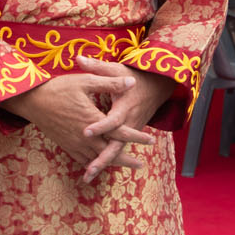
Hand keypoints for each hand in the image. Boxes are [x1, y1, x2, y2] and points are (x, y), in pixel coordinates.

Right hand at [2, 65, 152, 182]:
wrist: (32, 101)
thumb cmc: (58, 88)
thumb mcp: (85, 81)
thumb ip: (109, 83)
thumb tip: (131, 82)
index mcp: (92, 120)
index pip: (119, 131)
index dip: (136, 136)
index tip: (150, 140)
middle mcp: (84, 136)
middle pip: (110, 151)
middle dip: (126, 158)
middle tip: (141, 164)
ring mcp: (74, 143)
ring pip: (96, 158)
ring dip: (111, 163)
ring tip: (124, 166)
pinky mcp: (65, 144)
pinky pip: (82, 158)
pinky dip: (92, 163)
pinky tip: (97, 164)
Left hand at [78, 58, 173, 180]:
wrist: (157, 86)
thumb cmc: (133, 76)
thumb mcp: (117, 69)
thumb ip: (97, 66)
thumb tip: (78, 58)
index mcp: (125, 106)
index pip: (112, 120)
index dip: (100, 126)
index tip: (85, 132)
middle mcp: (129, 122)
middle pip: (116, 144)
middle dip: (103, 158)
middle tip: (89, 169)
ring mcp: (131, 131)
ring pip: (117, 151)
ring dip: (104, 163)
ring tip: (88, 176)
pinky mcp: (129, 134)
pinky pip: (118, 149)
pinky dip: (107, 159)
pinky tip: (93, 168)